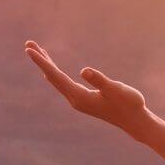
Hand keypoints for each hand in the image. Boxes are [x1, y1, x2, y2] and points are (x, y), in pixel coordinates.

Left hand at [24, 40, 150, 133]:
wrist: (135, 121)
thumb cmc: (129, 104)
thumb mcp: (116, 89)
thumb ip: (100, 80)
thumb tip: (84, 71)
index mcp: (79, 96)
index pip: (56, 76)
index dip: (42, 62)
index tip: (29, 49)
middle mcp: (75, 99)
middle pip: (52, 77)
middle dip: (41, 60)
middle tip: (28, 44)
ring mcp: (78, 100)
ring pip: (57, 80)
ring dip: (47, 65)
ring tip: (38, 52)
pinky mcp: (84, 100)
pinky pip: (64, 83)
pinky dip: (56, 73)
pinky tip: (53, 69)